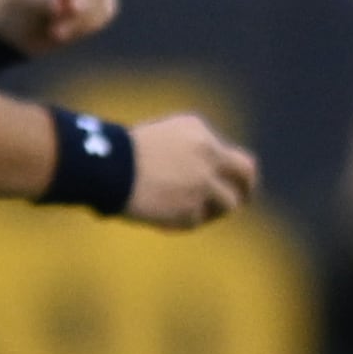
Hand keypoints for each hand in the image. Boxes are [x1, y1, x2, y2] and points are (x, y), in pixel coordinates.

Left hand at [0, 0, 117, 57]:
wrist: (19, 20)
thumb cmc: (12, 1)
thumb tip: (67, 5)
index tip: (68, 1)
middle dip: (74, 3)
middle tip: (56, 34)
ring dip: (76, 21)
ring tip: (53, 33)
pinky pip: (103, 11)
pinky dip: (83, 27)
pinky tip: (64, 30)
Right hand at [127, 113, 258, 229]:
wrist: (105, 168)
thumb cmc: (122, 153)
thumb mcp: (162, 137)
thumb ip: (192, 152)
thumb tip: (212, 175)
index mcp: (200, 133)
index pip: (234, 157)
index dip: (236, 174)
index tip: (237, 184)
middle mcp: (209, 156)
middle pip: (246, 176)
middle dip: (246, 190)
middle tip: (241, 200)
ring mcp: (204, 183)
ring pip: (227, 204)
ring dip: (211, 210)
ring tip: (181, 209)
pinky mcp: (192, 209)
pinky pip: (196, 220)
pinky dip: (182, 220)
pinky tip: (160, 215)